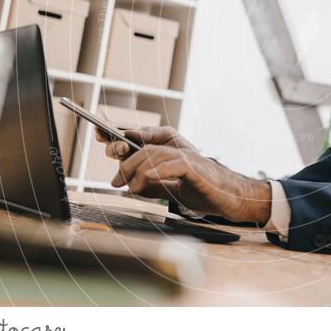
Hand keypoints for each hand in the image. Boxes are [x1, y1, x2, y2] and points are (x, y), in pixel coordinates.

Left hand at [95, 125, 271, 223]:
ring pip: (155, 154)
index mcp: (168, 146)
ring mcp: (186, 154)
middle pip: (143, 145)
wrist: (230, 198)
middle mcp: (176, 145)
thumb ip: (148, 182)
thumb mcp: (169, 187)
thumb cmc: (201, 190)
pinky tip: (144, 180)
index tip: (100, 133)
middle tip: (114, 181)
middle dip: (124, 159)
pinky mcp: (195, 167)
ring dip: (137, 170)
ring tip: (129, 187)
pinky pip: (172, 163)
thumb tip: (125, 182)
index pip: (139, 136)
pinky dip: (156, 171)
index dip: (118, 132)